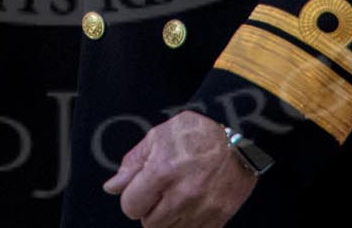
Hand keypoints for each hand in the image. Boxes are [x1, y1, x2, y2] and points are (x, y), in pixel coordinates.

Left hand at [103, 111, 258, 227]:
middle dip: (150, 209)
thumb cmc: (197, 132)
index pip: (131, 206)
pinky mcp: (219, 217)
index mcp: (163, 172)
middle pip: (149, 224)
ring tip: (178, 196)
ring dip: (169, 218)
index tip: (142, 188)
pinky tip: (192, 205)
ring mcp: (202, 209)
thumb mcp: (158, 136)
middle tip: (162, 191)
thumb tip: (112, 188)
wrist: (240, 136)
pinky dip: (189, 223)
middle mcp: (182, 195)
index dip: (132, 197)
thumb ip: (133, 164)